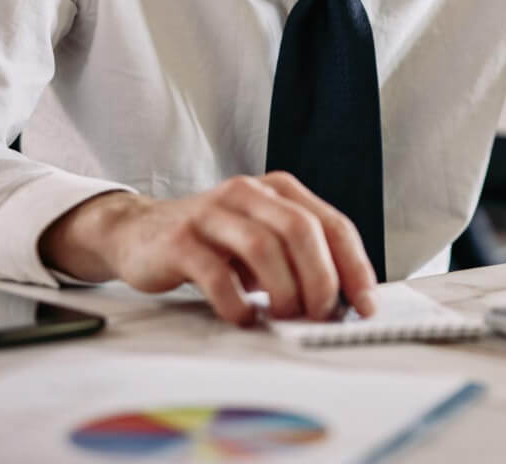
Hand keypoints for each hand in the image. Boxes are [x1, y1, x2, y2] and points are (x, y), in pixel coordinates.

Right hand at [39, 172, 377, 325]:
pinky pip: (217, 274)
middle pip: (302, 231)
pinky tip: (243, 317)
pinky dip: (238, 303)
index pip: (333, 224)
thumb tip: (343, 302)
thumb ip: (299, 257)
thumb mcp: (262, 238)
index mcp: (280, 189)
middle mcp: (249, 192)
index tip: (366, 306)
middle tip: (321, 315)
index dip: (354, 267)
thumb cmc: (214, 242)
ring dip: (284, 291)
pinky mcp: (180, 240)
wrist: (139, 232)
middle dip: (321, 279)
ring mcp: (213, 213)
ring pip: (264, 248)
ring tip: (284, 317)